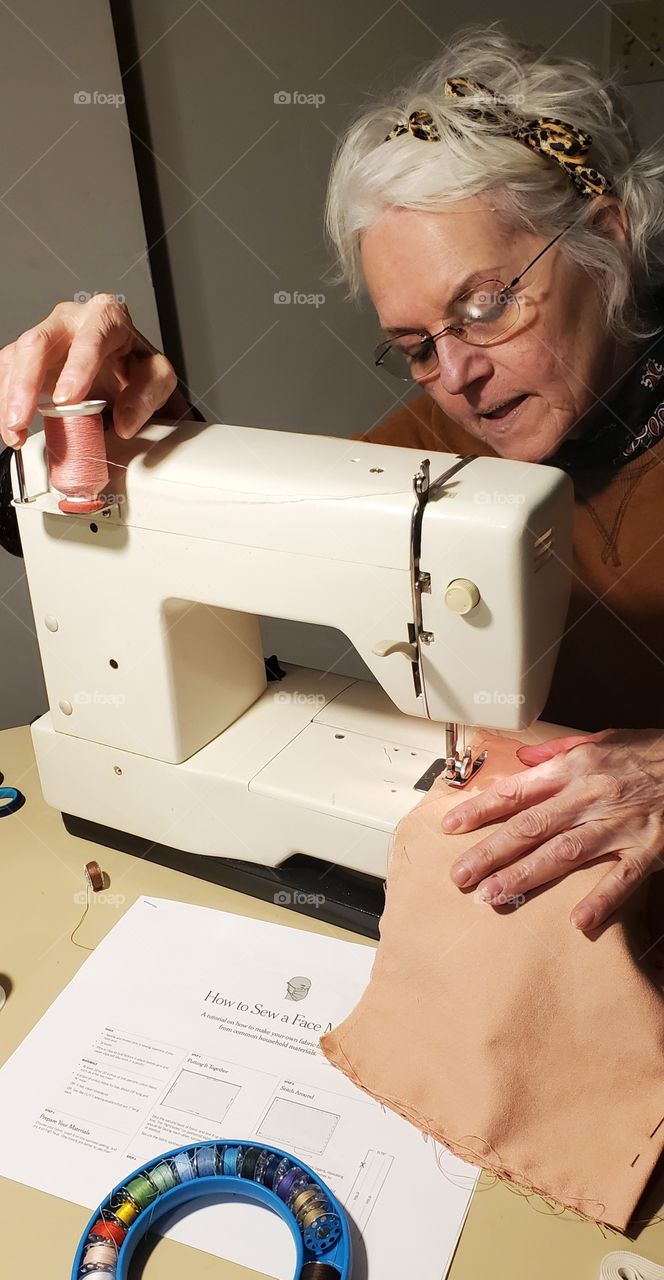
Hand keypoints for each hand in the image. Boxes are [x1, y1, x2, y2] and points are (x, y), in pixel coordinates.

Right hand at [0, 294, 187, 448]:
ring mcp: (46, 336)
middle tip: (23, 419)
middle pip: (38, 343)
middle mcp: (70, 320)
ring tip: (14, 431)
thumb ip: (147, 397)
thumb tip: (125, 422)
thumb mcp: (157, 378)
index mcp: (106, 316)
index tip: (66, 399)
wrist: (125, 367)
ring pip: (16, 358)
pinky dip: (6, 401)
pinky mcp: (29, 356)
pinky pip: (7, 372)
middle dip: (26, 384)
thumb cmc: (136, 365)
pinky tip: (11, 427)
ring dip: (10, 397)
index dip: (76, 368)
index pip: (90, 337)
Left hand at [443, 729, 663, 930]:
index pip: (517, 791)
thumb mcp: (601, 740)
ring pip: (564, 853)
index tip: (451, 827)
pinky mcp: (649, 849)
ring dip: (526, 875)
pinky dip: (601, 899)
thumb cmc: (649, 753)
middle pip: (530, 827)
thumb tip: (523, 759)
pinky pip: (621, 878)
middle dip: (490, 852)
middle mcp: (590, 796)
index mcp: (575, 768)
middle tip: (460, 875)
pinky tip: (578, 921)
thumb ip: (559, 752)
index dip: (481, 810)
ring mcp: (619, 825)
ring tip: (494, 895)